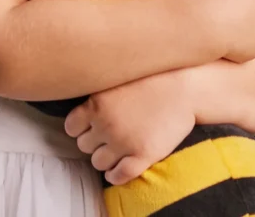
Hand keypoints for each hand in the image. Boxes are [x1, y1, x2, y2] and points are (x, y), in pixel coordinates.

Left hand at [64, 72, 195, 185]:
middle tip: (104, 137)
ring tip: (112, 153)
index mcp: (97, 103)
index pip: (71, 127)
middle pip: (83, 146)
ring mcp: (124, 142)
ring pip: (98, 163)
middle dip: (93, 142)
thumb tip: (82, 104)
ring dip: (103, 159)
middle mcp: (107, 124)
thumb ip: (97, 93)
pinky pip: (118, 176)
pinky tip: (117, 170)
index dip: (79, 128)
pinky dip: (114, 176)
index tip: (88, 127)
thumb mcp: (117, 77)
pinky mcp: (143, 155)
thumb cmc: (151, 77)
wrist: (183, 87)